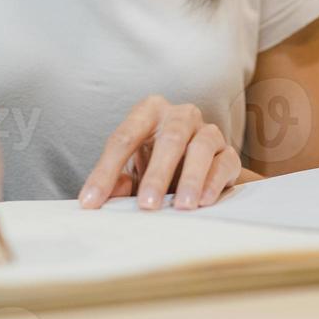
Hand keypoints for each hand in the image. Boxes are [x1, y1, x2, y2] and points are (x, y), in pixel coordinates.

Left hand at [79, 97, 243, 209]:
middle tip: (147, 205)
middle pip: (170, 139)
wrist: (196, 170)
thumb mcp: (130, 170)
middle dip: (157, 174)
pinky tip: (203, 202)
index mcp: (148, 112)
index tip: (91, 202)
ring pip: (201, 148)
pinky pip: (224, 162)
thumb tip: (98, 199)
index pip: (124, 138)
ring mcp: (207, 131)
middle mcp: (180, 115)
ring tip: (181, 206)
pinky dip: (213, 182)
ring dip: (190, 178)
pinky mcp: (228, 152)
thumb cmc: (155, 164)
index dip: (105, 172)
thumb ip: (116, 181)